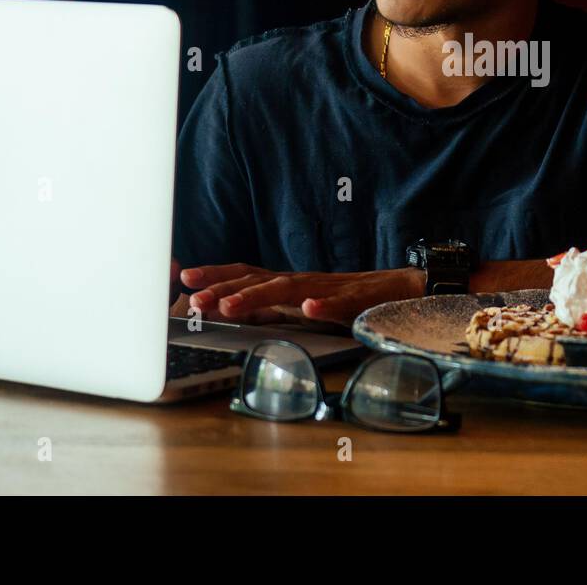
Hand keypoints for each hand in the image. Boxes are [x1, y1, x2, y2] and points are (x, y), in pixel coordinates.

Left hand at [178, 263, 427, 325]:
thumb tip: (233, 312)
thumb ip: (273, 307)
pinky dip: (325, 306)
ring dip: (258, 296)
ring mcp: (328, 288)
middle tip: (194, 298)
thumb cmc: (347, 299)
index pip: (246, 274)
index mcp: (289, 283)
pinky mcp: (357, 299)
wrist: (401, 289)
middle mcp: (303, 281)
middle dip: (224, 287)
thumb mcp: (302, 305)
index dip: (216, 275)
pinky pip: (340, 303)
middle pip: (258, 278)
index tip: (185, 280)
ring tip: (231, 306)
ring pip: (289, 289)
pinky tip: (311, 309)